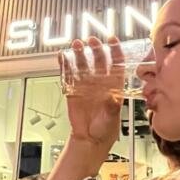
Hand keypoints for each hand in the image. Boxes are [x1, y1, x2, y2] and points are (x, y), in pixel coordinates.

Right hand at [60, 35, 125, 151]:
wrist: (90, 139)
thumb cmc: (105, 129)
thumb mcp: (111, 118)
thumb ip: (111, 107)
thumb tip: (113, 98)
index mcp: (114, 86)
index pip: (116, 64)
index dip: (115, 51)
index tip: (112, 40)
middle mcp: (100, 81)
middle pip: (99, 60)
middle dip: (96, 48)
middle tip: (91, 41)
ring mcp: (86, 83)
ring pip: (83, 64)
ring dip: (80, 53)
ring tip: (76, 45)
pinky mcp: (73, 89)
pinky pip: (68, 74)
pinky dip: (65, 64)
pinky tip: (62, 56)